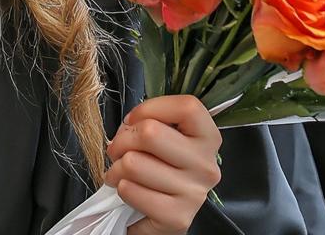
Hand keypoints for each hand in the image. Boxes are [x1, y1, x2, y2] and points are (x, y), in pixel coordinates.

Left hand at [104, 95, 221, 234]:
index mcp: (208, 138)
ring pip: (133, 163)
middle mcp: (206, 166)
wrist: (162, 212)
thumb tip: (129, 125)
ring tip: (120, 171)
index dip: (150, 108)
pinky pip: (130, 190)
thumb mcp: (164, 136)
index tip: (135, 121)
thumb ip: (152, 121)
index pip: (187, 107)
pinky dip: (121, 188)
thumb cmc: (159, 165)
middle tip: (118, 149)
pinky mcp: (177, 218)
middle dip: (122, 140)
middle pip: (150, 133)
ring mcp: (194, 194)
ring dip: (116, 167)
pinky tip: (128, 190)